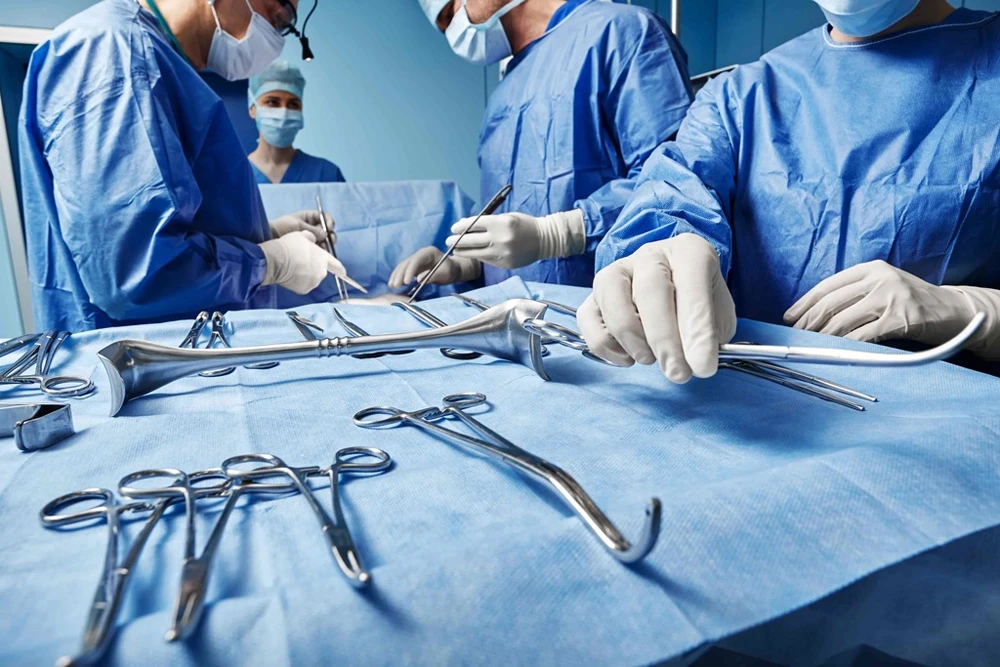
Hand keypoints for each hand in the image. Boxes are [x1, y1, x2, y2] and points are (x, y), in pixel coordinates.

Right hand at [259, 231, 349, 294]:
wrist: (276, 260)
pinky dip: (299, 282)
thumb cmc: (289, 246)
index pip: (337, 266)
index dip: (340, 269)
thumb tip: (312, 241)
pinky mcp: (304, 290)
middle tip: (301, 262)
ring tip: (294, 268)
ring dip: (306, 275)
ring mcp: (313, 282)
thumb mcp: (302, 236)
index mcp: (324, 259)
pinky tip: (290, 275)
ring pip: (312, 279)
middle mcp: (321, 272)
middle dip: (314, 268)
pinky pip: (303, 285)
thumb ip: (312, 239)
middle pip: (321, 271)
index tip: (343, 273)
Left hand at [269, 211, 335, 245]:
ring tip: (324, 248)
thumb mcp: (297, 225)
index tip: (329, 227)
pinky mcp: (309, 248)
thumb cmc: (281, 226)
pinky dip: (322, 251)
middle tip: (329, 240)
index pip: (324, 217)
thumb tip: (326, 234)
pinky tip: (322, 253)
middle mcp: (312, 227)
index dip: (329, 221)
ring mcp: (311, 238)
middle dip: (330, 234)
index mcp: (309, 217)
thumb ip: (312, 229)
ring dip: (327, 244)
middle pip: (327, 230)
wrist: (269, 237)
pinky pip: (319, 249)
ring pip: (325, 240)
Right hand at [388, 247, 481, 288]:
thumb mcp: (445, 273)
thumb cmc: (450, 271)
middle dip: (400, 274)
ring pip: (403, 266)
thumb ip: (433, 275)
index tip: (406, 282)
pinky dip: (398, 277)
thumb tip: (419, 279)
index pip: (416, 260)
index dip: (410, 270)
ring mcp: (415, 259)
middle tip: (395, 286)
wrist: (452, 270)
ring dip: (396, 276)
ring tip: (392, 286)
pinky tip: (393, 284)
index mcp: (428, 252)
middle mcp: (420, 254)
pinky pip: (403, 270)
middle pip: (407, 263)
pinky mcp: (413, 266)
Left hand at [447, 210, 585, 269]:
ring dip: (462, 251)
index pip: (474, 225)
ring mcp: (502, 253)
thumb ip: (487, 222)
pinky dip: (477, 256)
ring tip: (456, 249)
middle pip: (471, 240)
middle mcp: (500, 239)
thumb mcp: (506, 217)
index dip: (460, 226)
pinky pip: (486, 260)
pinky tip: (471, 254)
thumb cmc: (524, 224)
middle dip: (456, 240)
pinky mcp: (504, 264)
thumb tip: (464, 225)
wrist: (545, 239)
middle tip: (449, 240)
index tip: (453, 228)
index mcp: (501, 223)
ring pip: (475, 253)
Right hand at [577, 234, 736, 382]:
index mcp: (689, 252)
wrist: (675, 296)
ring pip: (613, 300)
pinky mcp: (593, 295)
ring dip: (632, 339)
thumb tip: (697, 362)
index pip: (692, 285)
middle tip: (678, 373)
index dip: (697, 329)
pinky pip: (588, 318)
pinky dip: (605, 345)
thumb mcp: (719, 317)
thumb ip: (710, 334)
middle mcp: (651, 255)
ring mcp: (617, 271)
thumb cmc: (699, 306)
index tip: (703, 366)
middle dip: (664, 339)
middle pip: (650, 289)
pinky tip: (628, 357)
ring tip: (651, 359)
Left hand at [784, 260, 981, 346]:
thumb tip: (814, 314)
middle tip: (796, 337)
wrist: (954, 310)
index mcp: (870, 268)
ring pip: (842, 321)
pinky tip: (834, 352)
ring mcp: (890, 296)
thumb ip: (854, 294)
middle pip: (830, 303)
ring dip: (822, 337)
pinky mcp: (900, 318)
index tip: (788, 317)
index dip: (804, 303)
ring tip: (810, 346)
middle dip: (808, 322)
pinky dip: (845, 345)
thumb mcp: (883, 287)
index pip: (827, 286)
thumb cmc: (911, 301)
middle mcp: (879, 278)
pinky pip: (863, 335)